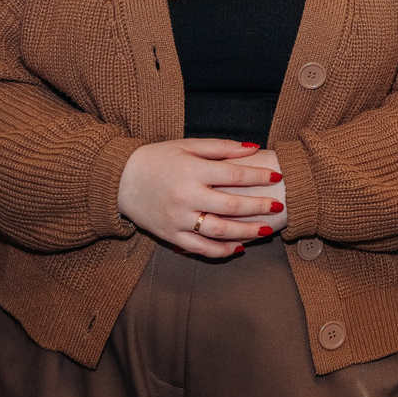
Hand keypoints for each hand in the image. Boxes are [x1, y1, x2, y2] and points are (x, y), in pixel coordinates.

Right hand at [117, 139, 283, 257]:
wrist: (119, 180)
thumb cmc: (157, 158)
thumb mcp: (188, 145)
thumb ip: (222, 147)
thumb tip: (254, 148)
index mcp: (192, 170)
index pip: (235, 175)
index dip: (259, 177)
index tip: (277, 178)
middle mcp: (186, 196)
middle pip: (232, 206)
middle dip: (259, 207)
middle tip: (278, 206)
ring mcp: (178, 219)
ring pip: (219, 232)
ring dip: (247, 232)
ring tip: (266, 231)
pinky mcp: (170, 236)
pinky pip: (199, 248)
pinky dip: (221, 251)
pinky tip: (238, 248)